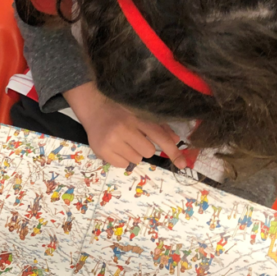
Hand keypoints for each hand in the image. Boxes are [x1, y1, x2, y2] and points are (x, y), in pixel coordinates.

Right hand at [63, 82, 187, 168]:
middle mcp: (125, 128)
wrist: (93, 110)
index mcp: (137, 118)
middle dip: (143, 148)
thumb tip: (176, 140)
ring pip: (135, 159)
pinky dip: (121, 159)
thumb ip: (159, 126)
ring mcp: (112, 140)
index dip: (173, 151)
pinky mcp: (102, 150)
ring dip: (132, 153)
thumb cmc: (120, 112)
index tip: (183, 164)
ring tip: (122, 142)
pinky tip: (115, 148)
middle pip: (148, 151)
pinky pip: (122, 165)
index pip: (160, 137)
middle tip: (133, 139)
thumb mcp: (140, 114)